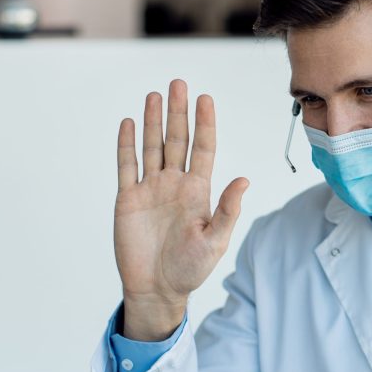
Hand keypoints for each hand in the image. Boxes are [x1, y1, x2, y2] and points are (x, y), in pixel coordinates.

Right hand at [115, 79, 248, 339]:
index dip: (205, 125)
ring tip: (156, 95)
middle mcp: (175, 185)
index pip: (203, 149)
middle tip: (179, 83)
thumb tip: (244, 180)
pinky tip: (129, 123)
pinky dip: (127, 145)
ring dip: (154, 121)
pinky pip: (127, 166)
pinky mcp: (128, 199)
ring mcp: (151, 189)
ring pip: (152, 147)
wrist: (157, 288)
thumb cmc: (190, 268)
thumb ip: (228, 209)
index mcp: (198, 192)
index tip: (206, 99)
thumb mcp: (215, 240)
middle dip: (179, 113)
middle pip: (177, 140)